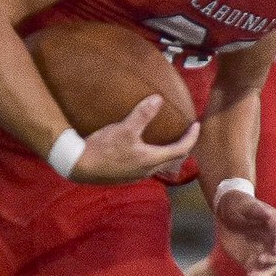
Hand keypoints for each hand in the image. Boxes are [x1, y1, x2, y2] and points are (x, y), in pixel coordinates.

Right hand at [69, 94, 199, 184]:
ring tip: (168, 139)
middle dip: (183, 146)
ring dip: (168, 153)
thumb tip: (158, 99)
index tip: (196, 125)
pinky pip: (148, 166)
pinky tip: (145, 148)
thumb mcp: (124, 129)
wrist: (79, 166)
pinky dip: (154, 156)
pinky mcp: (126, 175)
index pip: (181, 149)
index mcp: (151, 159)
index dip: (191, 137)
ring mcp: (136, 175)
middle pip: (174, 160)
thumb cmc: (102, 148)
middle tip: (186, 133)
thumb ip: (142, 114)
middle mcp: (147, 171)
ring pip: (160, 165)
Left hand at [212, 185, 275, 275]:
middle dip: (273, 260)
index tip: (275, 249)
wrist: (225, 211)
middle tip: (260, 260)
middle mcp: (272, 242)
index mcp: (275, 225)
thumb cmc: (237, 204)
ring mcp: (263, 254)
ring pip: (268, 271)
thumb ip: (257, 211)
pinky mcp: (251, 262)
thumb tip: (269, 216)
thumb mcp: (245, 205)